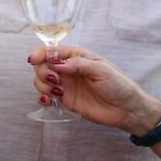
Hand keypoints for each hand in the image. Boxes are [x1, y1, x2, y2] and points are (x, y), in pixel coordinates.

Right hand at [28, 45, 160, 134]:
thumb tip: (55, 63)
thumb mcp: (101, 70)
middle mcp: (68, 69)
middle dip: (43, 72)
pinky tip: (48, 101)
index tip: (34, 60)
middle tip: (55, 81)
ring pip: (42, 80)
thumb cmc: (118, 85)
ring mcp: (66, 85)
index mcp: (77, 57)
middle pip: (43, 65)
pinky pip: (46, 97)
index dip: (40, 53)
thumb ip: (78, 65)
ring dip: (43, 86)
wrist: (127, 110)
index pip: (53, 51)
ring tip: (57, 93)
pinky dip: (42, 98)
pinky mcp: (65, 100)